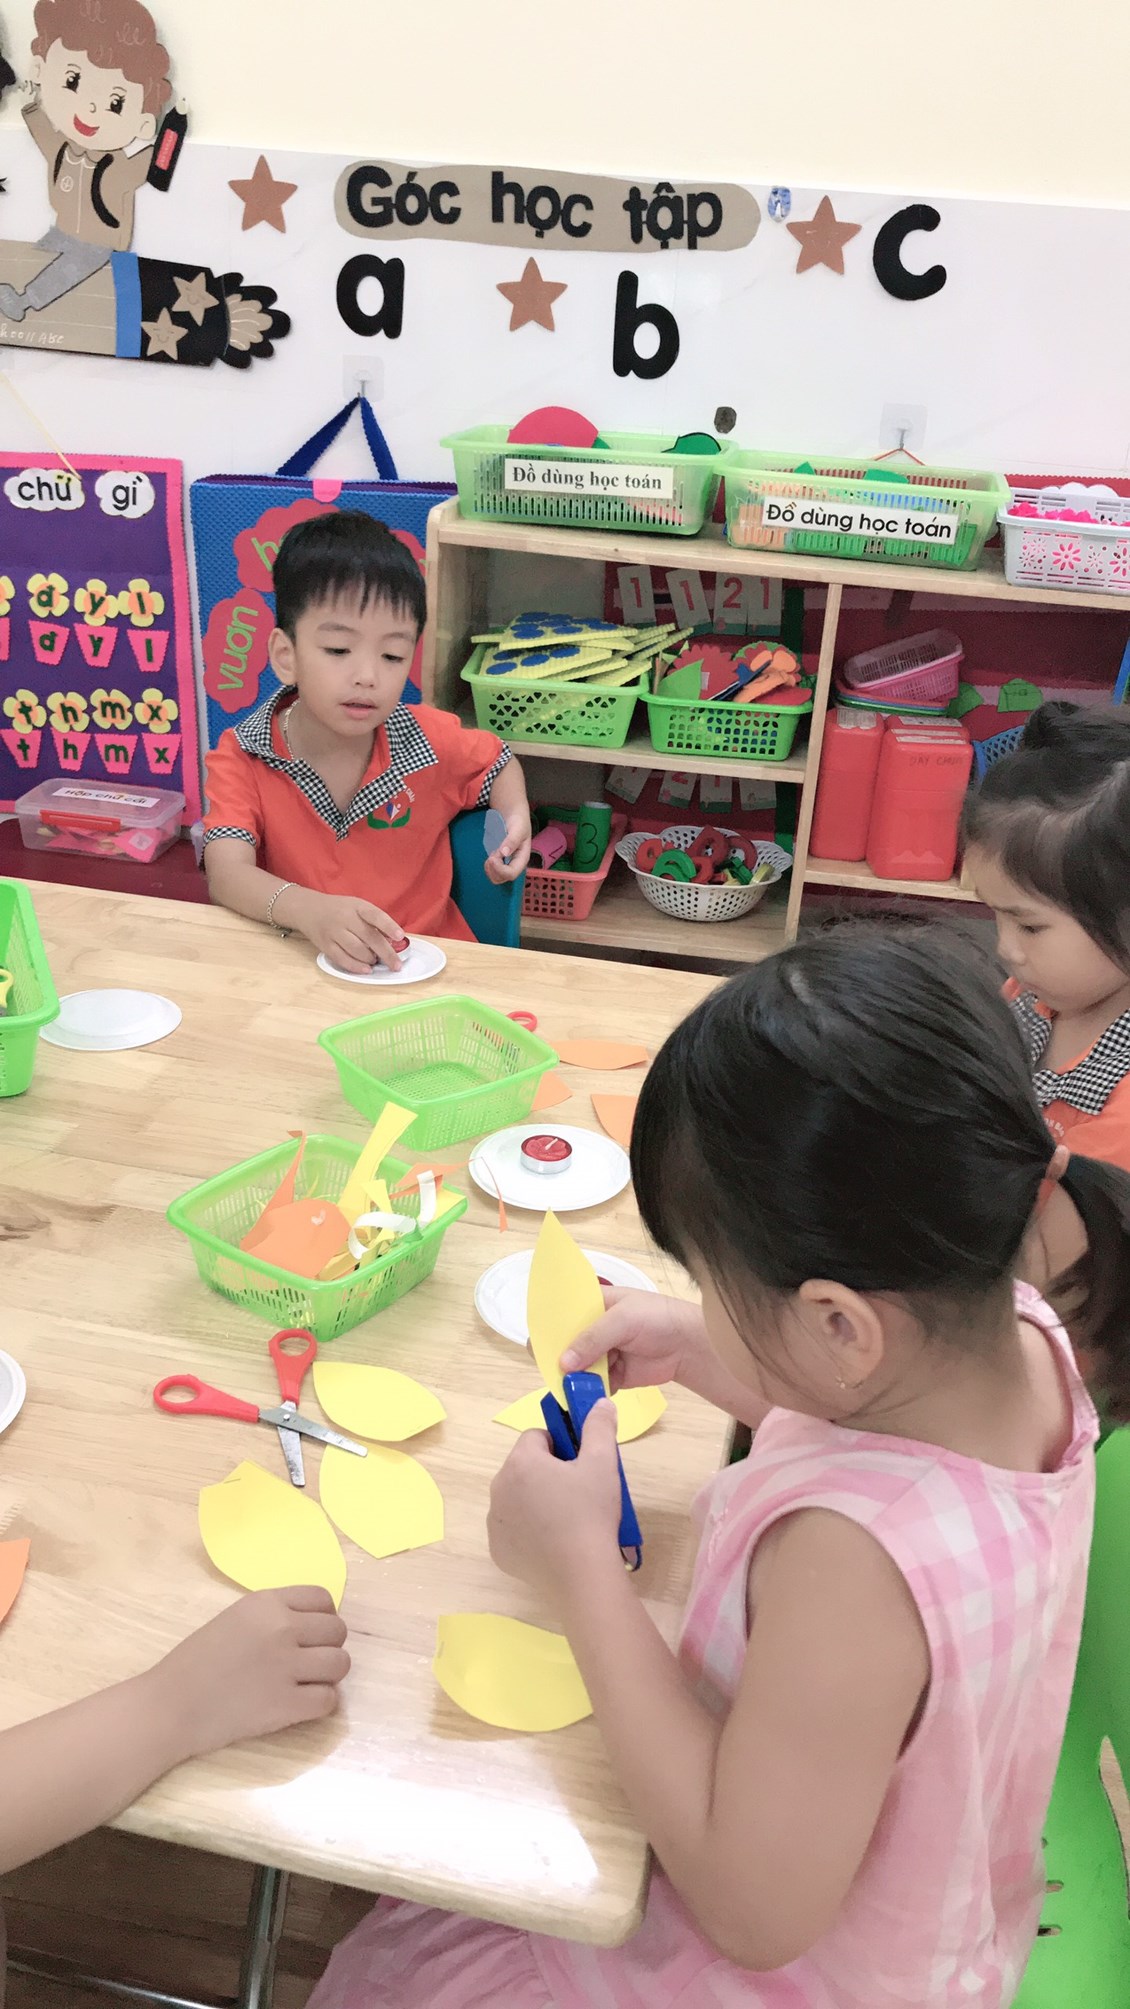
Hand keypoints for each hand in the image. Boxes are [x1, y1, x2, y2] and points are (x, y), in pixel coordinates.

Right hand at [149, 1588, 349, 1760]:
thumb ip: (273, 1616)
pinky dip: (319, 1705)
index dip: (322, 1617)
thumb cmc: (196, 1661)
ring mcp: (286, 1667)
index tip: (310, 1634)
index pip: (323, 1599)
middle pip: (338, 1631)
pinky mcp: (286, 1705)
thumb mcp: (235, 1618)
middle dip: (327, 1646)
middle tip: (306, 1662)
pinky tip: (299, 1705)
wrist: (170, 1705)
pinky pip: (329, 1700)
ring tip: (306, 1683)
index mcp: (267, 1603)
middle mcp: (282, 1628)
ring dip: (328, 1675)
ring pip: (340, 1664)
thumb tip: (312, 1625)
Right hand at [289, 889, 404, 972]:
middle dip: (386, 953)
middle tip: (396, 964)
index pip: (375, 915)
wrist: (308, 909)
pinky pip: (342, 959)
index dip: (388, 926)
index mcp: (357, 906)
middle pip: (369, 937)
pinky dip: (356, 967)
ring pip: (357, 950)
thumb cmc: (340, 909)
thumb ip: (373, 921)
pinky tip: (366, 969)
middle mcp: (345, 918)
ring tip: (376, 961)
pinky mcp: (326, 946)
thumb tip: (392, 940)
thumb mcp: (357, 906)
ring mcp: (334, 932)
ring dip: (370, 959)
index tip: (400, 936)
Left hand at [485, 807, 531, 884]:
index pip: (512, 874)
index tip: (492, 858)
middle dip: (494, 869)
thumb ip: (512, 840)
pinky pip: (493, 872)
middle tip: (491, 855)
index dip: (500, 869)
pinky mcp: (501, 862)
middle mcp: (516, 864)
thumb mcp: (517, 829)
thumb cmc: (518, 822)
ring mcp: (508, 864)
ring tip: (491, 855)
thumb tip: (504, 853)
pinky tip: (491, 856)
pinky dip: (489, 867)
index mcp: (522, 858)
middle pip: (504, 878)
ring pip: (497, 878)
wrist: (514, 815)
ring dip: (490, 869)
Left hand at [488, 1399, 622, 1595]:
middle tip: (577, 1493)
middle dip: (547, 1473)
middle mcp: (499, 1488)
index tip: (579, 1465)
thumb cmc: (591, 1512)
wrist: (583, 1574)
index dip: (560, 1447)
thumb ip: (599, 1427)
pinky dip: (528, 1531)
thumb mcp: (603, 1463)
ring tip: (567, 1520)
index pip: (536, 1437)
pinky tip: (553, 1543)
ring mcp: (494, 1522)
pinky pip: (512, 1529)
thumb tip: (600, 1403)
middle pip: (523, 1467)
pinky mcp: (498, 1550)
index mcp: (521, 1462)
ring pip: (516, 1498)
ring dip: (535, 1500)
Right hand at [563, 1287, 704, 1390]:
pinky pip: (593, 1385)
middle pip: (567, 1344)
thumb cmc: (657, 1319)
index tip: (537, 1344)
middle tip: (550, 1371)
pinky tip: (581, 1397)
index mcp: (595, 1305)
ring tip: (566, 1387)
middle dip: (558, 1357)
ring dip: (572, 1378)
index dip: (549, 1327)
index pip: (564, 1314)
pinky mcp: (613, 1376)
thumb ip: (592, 1339)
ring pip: (578, 1367)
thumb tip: (563, 1363)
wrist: (689, 1346)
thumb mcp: (622, 1320)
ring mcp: (604, 1353)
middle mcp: (595, 1329)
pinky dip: (587, 1391)